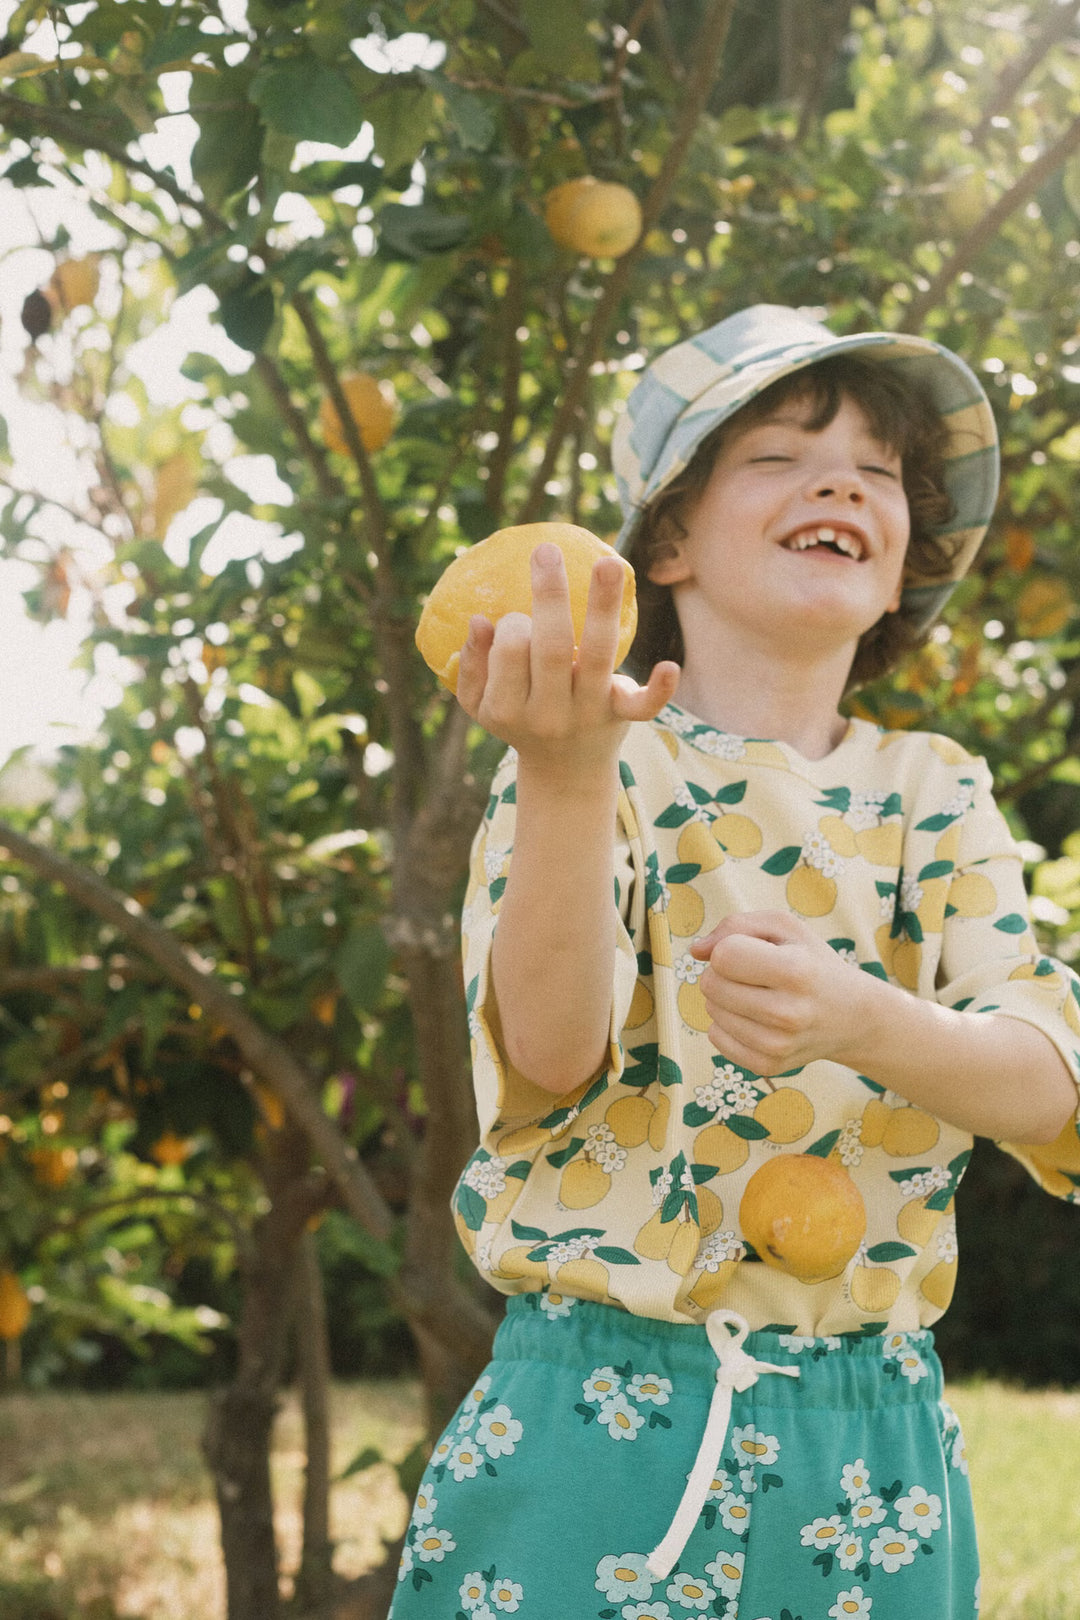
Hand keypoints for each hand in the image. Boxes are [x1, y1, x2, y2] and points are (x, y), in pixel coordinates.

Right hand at [455, 542, 678, 777]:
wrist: (565, 772)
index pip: (510, 651)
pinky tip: (668, 666)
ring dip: (603, 606)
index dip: (513, 625)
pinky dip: (659, 689)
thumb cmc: (519, 721)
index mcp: (508, 708)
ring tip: (608, 562)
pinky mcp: (622, 716)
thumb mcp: (481, 704)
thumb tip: (479, 620)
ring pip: (597, 655)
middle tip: (545, 550)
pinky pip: (643, 706)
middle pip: (551, 648)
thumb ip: (472, 665)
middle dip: (550, 597)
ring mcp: (589, 714)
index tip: (517, 619)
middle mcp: (549, 714)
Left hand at [690, 911, 869, 1075]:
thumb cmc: (811, 962)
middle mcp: (788, 1013)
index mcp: (796, 971)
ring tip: (759, 995)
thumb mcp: (784, 927)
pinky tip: (755, 1018)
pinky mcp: (768, 1065)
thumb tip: (696, 951)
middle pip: (711, 985)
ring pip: (711, 1011)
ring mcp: (778, 1045)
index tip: (752, 952)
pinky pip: (716, 1038)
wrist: (851, 1015)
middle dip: (723, 973)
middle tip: (754, 975)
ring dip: (725, 998)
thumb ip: (735, 926)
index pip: (723, 956)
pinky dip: (727, 1024)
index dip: (730, 948)